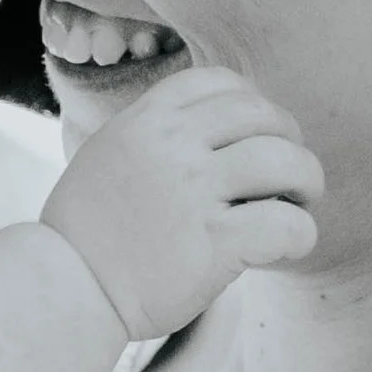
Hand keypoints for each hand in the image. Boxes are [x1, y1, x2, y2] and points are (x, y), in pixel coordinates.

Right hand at [41, 65, 322, 337]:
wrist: (64, 288)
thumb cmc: (87, 233)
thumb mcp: (109, 155)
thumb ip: (155, 135)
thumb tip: (211, 130)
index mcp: (146, 119)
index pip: (222, 82)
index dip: (254, 104)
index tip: (259, 136)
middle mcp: (171, 144)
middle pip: (264, 116)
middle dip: (290, 141)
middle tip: (291, 175)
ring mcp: (193, 190)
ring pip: (286, 162)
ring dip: (307, 181)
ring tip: (300, 204)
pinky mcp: (213, 241)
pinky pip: (287, 223)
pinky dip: (301, 234)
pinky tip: (288, 247)